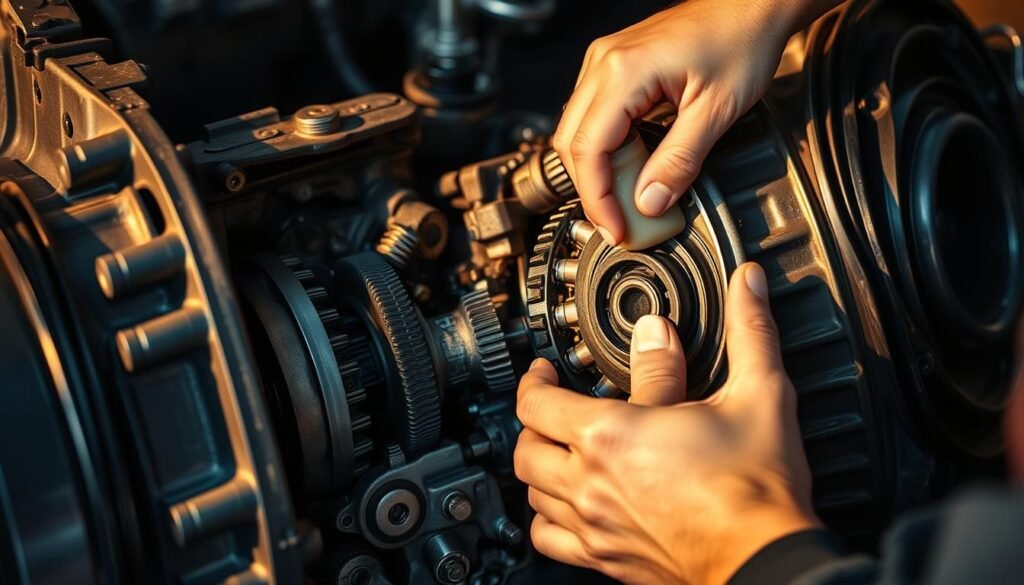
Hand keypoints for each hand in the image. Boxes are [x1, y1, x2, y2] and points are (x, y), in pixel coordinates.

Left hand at [514, 263, 819, 583]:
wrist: (767, 561)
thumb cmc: (758, 490)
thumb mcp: (758, 394)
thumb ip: (748, 331)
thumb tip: (747, 286)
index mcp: (611, 436)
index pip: (536, 402)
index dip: (533, 378)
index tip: (544, 371)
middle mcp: (590, 484)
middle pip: (525, 448)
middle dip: (532, 422)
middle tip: (550, 407)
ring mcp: (594, 526)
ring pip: (531, 493)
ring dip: (539, 467)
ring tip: (558, 450)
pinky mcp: (605, 561)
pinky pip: (549, 540)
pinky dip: (547, 519)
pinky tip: (567, 506)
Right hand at [553, 0, 836, 244]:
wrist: (752, 6)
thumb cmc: (741, 40)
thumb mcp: (717, 110)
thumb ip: (680, 161)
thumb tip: (649, 202)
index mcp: (622, 72)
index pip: (588, 150)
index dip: (598, 198)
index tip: (616, 227)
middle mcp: (603, 64)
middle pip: (572, 143)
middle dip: (592, 190)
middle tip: (619, 221)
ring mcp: (605, 63)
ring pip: (578, 131)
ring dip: (598, 170)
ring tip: (628, 199)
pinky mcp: (614, 67)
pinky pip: (595, 117)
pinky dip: (607, 149)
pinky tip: (633, 166)